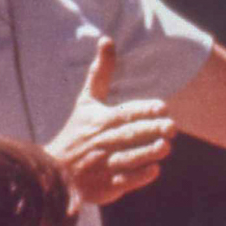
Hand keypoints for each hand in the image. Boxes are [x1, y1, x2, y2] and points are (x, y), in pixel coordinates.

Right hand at [49, 40, 175, 205]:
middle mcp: (101, 142)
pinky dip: (138, 176)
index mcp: (98, 121)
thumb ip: (101, 73)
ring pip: (128, 158)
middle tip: (172, 127)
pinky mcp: (105, 186)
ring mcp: (103, 165)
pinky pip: (124, 181)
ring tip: (166, 147)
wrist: (54, 170)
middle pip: (128, 135)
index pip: (124, 113)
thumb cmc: (77, 132)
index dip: (143, 110)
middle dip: (150, 130)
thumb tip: (107, 39)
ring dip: (147, 152)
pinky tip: (154, 169)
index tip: (163, 107)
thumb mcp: (87, 102)